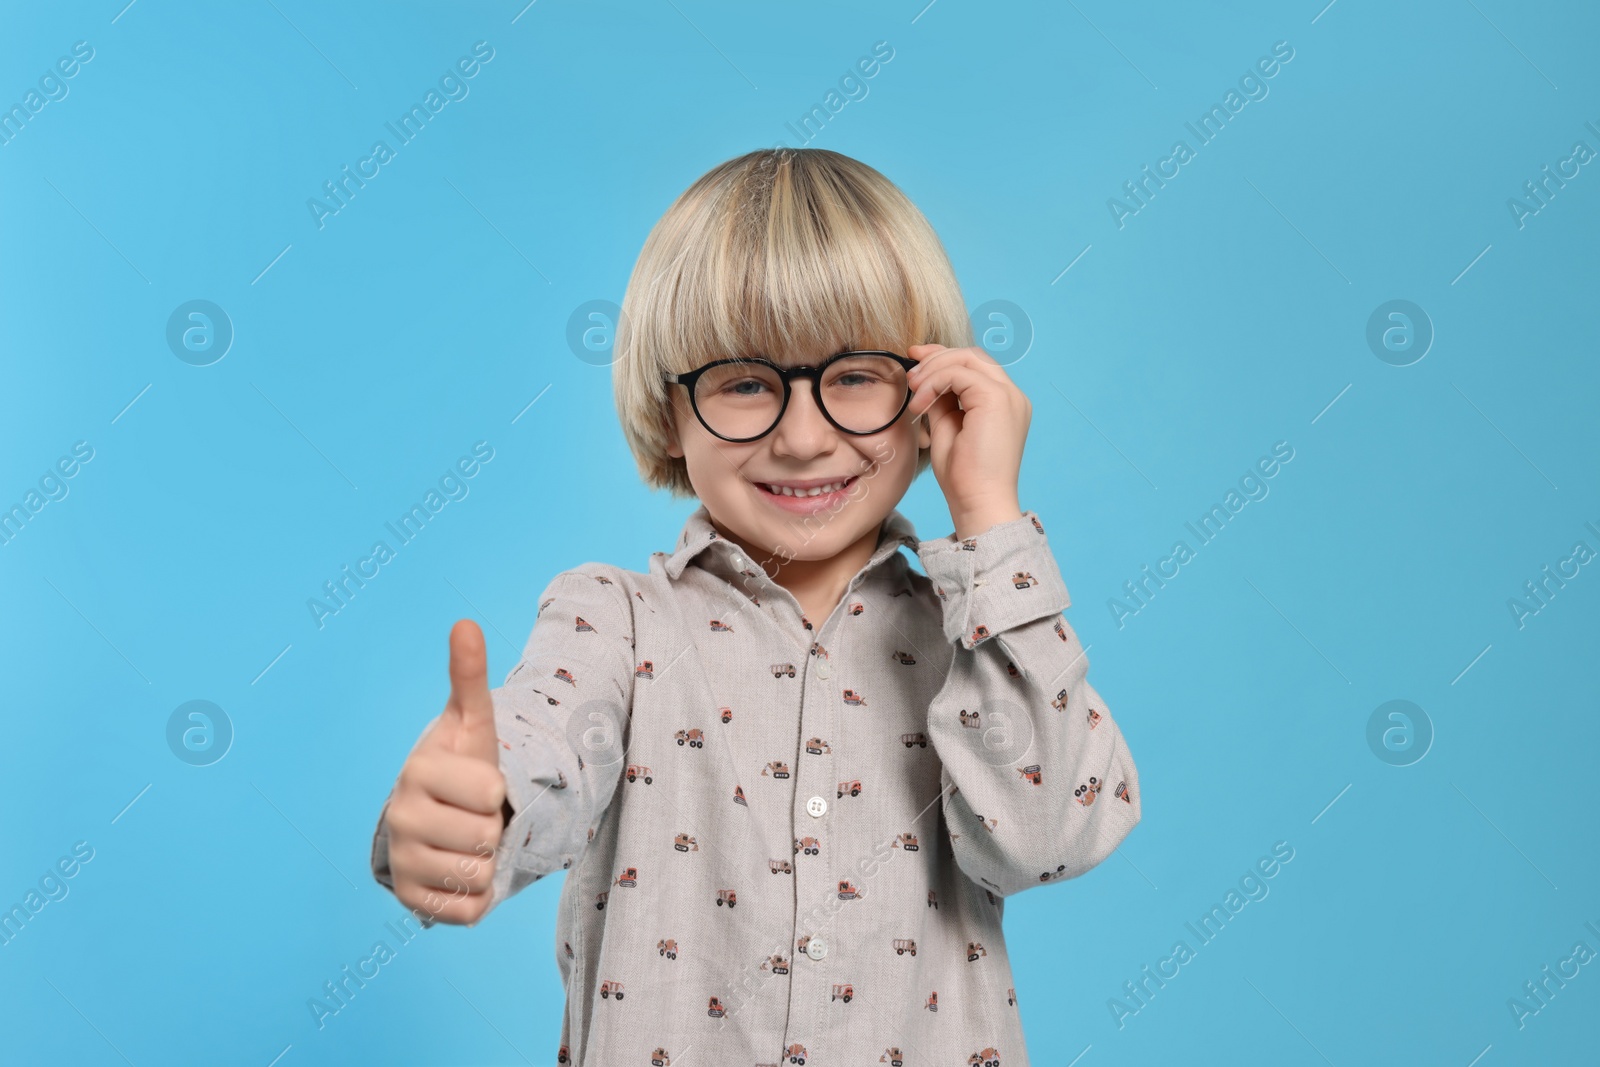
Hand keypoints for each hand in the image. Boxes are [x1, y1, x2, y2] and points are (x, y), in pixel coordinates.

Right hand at [386, 620, 507, 925]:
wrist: (440, 816)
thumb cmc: (463, 765)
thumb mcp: (473, 722)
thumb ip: (469, 676)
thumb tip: (465, 624)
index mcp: (419, 771)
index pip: (490, 793)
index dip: (497, 790)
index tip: (481, 783)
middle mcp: (400, 817)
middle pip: (485, 837)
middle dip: (492, 828)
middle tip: (475, 815)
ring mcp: (403, 861)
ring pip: (477, 873)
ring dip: (485, 860)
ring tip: (467, 840)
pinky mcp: (411, 902)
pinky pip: (467, 910)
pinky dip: (477, 895)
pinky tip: (460, 870)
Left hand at [905, 343, 1027, 538]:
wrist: (978, 502)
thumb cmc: (963, 476)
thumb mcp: (947, 428)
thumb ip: (942, 401)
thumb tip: (924, 378)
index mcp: (1004, 404)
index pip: (975, 366)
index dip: (944, 357)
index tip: (915, 360)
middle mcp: (1012, 396)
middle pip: (972, 356)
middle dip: (936, 357)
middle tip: (909, 374)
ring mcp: (1008, 396)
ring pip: (966, 359)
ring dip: (932, 371)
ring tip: (913, 394)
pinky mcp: (997, 399)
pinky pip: (959, 373)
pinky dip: (934, 382)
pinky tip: (920, 405)